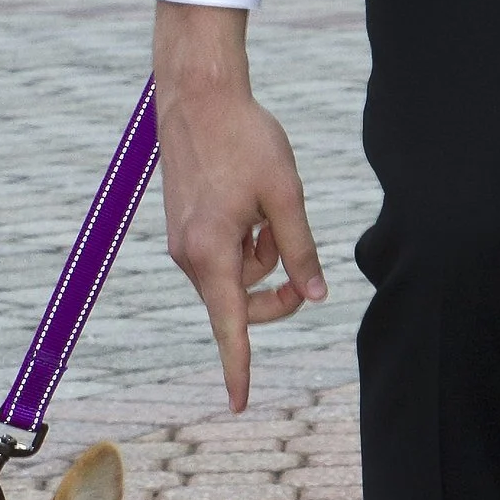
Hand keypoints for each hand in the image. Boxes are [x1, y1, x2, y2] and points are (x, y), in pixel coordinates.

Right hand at [153, 2, 325, 411]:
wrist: (197, 96)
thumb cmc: (243, 140)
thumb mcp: (285, 195)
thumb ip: (300, 250)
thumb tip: (316, 296)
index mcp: (211, 253)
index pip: (231, 325)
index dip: (238, 366)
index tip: (239, 403)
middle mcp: (188, 255)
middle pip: (240, 304)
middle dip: (276, 294)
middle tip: (306, 272)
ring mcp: (182, 242)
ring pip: (234, 276)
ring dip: (261, 258)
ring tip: (270, 210)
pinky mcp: (183, 227)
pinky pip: (222, 255)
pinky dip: (245, 242)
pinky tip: (252, 203)